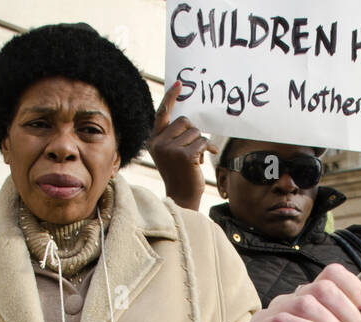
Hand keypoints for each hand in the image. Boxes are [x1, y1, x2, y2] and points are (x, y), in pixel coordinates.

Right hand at [146, 80, 215, 210]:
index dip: (171, 97)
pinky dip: (206, 150)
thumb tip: (190, 121)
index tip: (179, 83)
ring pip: (196, 132)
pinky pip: (202, 143)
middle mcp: (159, 143)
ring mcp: (170, 149)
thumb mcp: (172, 153)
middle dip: (193, 133)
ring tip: (194, 160)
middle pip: (184, 121)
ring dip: (200, 145)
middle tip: (193, 149)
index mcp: (154, 140)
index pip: (162, 113)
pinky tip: (201, 162)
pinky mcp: (184, 156)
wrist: (182, 197)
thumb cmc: (180, 174)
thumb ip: (175, 137)